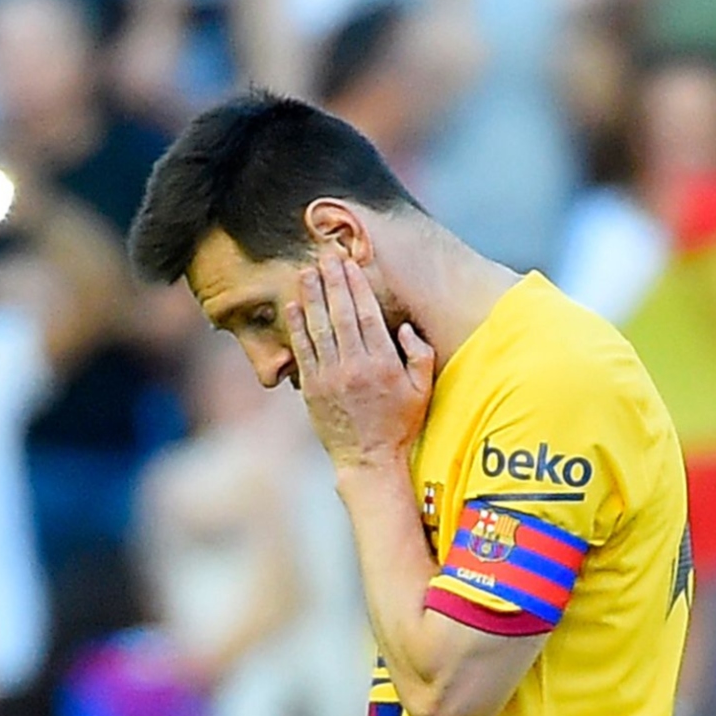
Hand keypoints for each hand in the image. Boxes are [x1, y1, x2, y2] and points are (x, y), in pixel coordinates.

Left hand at [285, 250, 433, 473]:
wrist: (367, 459)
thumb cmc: (400, 423)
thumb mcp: (422, 389)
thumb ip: (419, 354)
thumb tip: (405, 326)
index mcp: (382, 363)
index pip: (366, 314)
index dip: (356, 286)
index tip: (350, 264)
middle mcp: (353, 366)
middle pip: (340, 315)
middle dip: (332, 282)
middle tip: (324, 256)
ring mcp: (329, 378)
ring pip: (317, 329)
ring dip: (311, 298)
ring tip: (305, 273)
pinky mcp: (311, 389)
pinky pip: (302, 352)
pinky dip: (296, 328)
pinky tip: (292, 307)